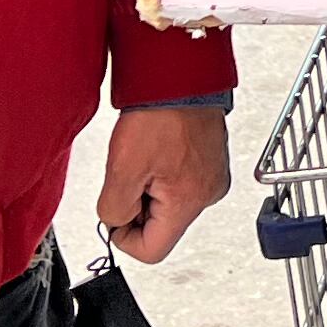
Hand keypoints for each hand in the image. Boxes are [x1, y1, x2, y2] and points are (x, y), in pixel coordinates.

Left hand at [98, 107, 229, 262]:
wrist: (181, 76)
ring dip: (149, 189)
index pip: (152, 251)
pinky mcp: (211, 163)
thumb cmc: (159, 113)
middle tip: (130, 172)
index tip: (115, 211)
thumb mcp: (122, 168)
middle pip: (161, 228)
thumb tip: (117, 223)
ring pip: (169, 206)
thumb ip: (114, 210)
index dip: (124, 238)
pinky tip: (157, 150)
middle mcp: (207, 196)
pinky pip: (180, 185)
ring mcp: (212, 178)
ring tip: (146, 156)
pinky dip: (162, 175)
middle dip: (137, 207)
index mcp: (189, 202)